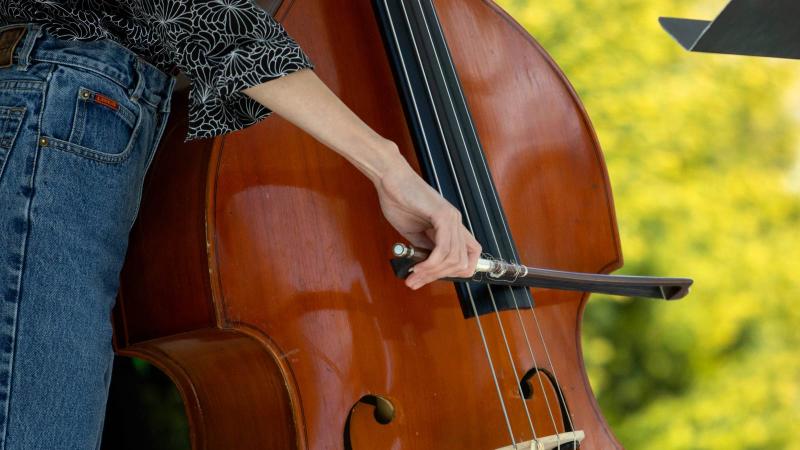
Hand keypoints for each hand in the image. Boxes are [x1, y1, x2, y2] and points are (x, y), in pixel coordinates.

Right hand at [374, 152, 481, 289]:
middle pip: (462, 263)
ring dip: (432, 273)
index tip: (433, 278)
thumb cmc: (399, 201)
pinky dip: (432, 263)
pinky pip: (444, 248)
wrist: (390, 179)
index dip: (457, 273)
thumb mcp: (414, 233)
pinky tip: (419, 266)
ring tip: (413, 276)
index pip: (470, 256)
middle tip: (416, 281)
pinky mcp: (442, 214)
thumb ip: (425, 249)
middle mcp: (456, 222)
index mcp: (452, 226)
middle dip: (438, 277)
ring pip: (453, 259)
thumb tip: (429, 268)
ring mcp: (452, 218)